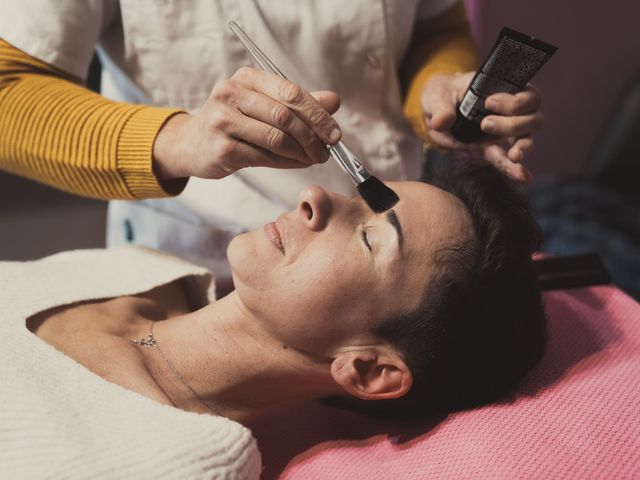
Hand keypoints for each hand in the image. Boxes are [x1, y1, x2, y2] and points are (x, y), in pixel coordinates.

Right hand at [153, 67, 341, 180]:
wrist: (193, 145)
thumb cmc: (234, 122)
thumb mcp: (263, 105)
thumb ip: (298, 102)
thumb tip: (334, 101)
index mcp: (246, 78)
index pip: (290, 92)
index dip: (318, 114)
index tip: (335, 132)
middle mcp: (231, 94)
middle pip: (285, 116)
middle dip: (313, 136)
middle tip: (326, 151)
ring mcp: (223, 121)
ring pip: (277, 138)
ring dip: (302, 152)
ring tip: (314, 159)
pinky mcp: (223, 148)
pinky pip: (265, 157)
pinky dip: (287, 163)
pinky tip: (297, 163)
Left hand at [421, 72, 543, 181]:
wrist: (433, 112)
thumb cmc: (442, 95)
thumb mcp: (438, 95)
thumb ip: (441, 108)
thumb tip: (442, 122)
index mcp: (503, 91)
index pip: (528, 96)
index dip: (516, 102)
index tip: (489, 103)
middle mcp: (510, 111)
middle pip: (532, 118)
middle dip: (513, 124)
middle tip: (484, 124)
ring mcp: (503, 132)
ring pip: (526, 138)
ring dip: (522, 146)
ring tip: (513, 155)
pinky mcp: (489, 149)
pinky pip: (505, 160)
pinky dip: (513, 169)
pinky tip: (523, 177)